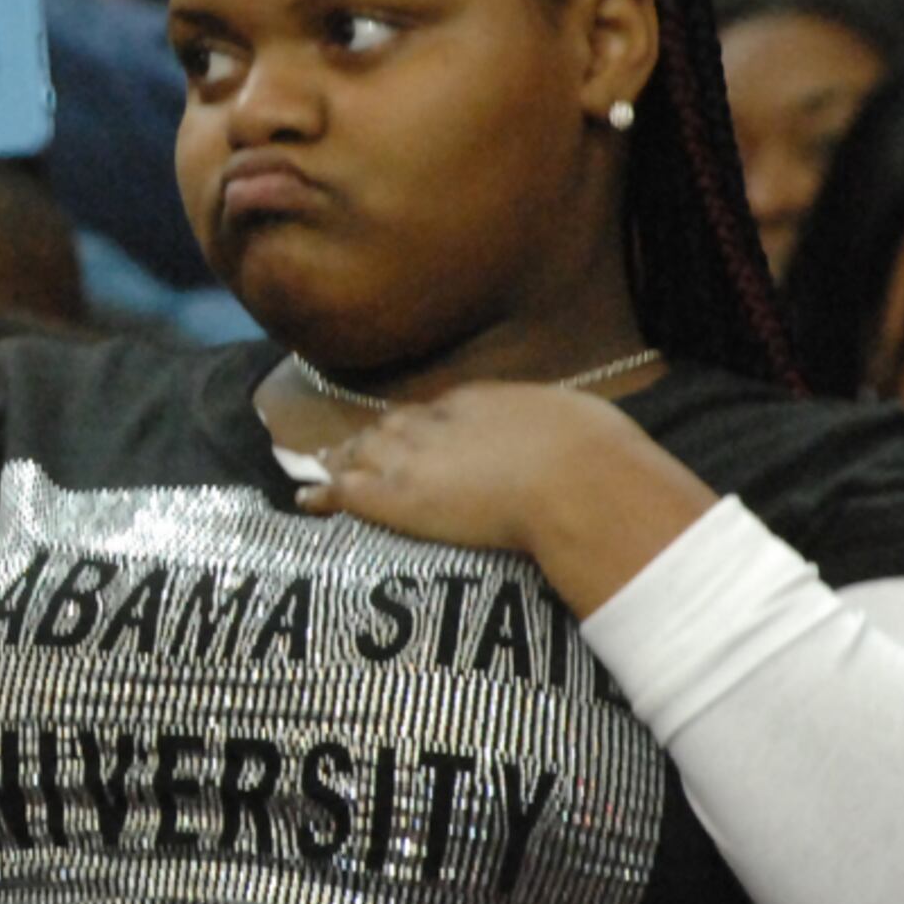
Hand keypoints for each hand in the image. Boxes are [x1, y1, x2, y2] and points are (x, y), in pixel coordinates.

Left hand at [294, 380, 713, 609]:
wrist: (575, 480)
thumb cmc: (596, 458)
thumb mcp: (585, 427)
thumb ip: (574, 436)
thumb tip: (598, 450)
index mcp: (485, 400)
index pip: (439, 411)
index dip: (423, 426)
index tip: (414, 434)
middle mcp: (440, 420)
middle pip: (394, 426)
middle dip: (375, 439)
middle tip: (354, 450)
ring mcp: (413, 457)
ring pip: (364, 453)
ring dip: (345, 462)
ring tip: (323, 472)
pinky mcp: (394, 495)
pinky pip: (345, 491)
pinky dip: (323, 495)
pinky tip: (305, 503)